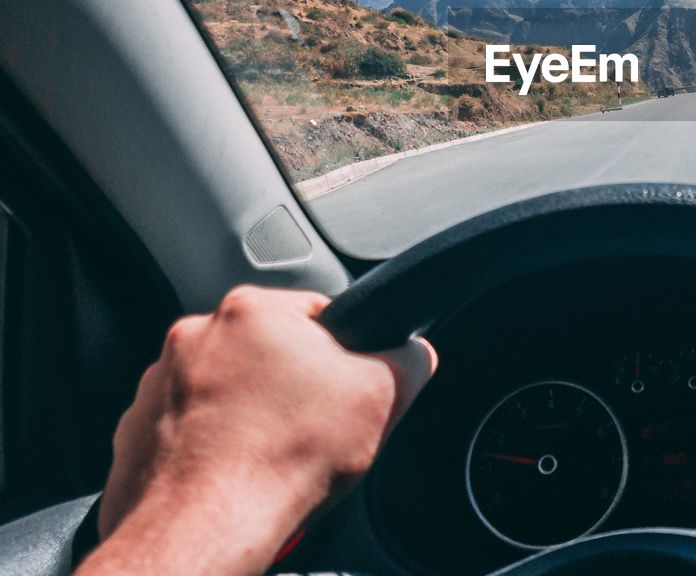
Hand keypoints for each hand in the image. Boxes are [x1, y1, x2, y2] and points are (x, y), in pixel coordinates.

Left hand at [86, 286, 435, 575]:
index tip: (345, 391)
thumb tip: (414, 353)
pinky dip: (213, 449)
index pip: (317, 314)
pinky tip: (237, 476)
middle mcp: (195, 336)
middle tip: (313, 429)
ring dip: (251, 417)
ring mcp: (158, 385)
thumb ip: (409, 358)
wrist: (203, 532)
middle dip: (293, 388)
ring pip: (228, 391)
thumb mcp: (382, 397)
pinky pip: (190, 430)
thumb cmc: (281, 461)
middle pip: (270, 352)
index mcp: (252, 309)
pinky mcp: (135, 432)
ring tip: (273, 457)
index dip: (344, 355)